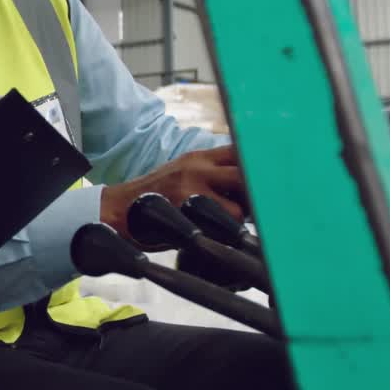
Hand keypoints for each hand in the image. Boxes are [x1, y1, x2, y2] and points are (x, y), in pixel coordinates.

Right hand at [101, 145, 247, 240]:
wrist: (119, 209)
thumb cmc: (157, 195)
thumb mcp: (184, 172)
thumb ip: (213, 172)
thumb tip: (251, 186)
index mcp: (199, 157)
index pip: (241, 152)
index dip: (259, 166)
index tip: (270, 181)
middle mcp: (197, 168)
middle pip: (246, 176)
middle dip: (257, 195)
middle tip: (258, 210)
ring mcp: (190, 191)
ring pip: (237, 208)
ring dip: (239, 222)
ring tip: (228, 227)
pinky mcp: (183, 214)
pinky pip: (217, 229)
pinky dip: (221, 236)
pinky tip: (212, 237)